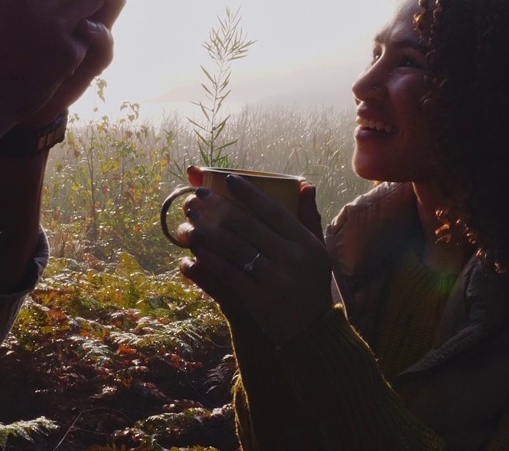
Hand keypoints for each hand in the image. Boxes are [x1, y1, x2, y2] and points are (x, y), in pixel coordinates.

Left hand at [179, 173, 332, 344]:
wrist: (312, 330)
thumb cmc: (312, 283)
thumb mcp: (318, 249)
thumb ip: (309, 216)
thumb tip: (304, 184)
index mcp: (305, 242)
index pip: (273, 210)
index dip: (250, 193)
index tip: (229, 178)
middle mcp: (291, 258)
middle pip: (248, 226)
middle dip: (219, 207)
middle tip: (198, 195)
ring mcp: (274, 279)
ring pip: (235, 247)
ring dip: (209, 229)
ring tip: (191, 217)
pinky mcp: (259, 299)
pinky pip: (229, 273)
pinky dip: (211, 259)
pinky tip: (196, 248)